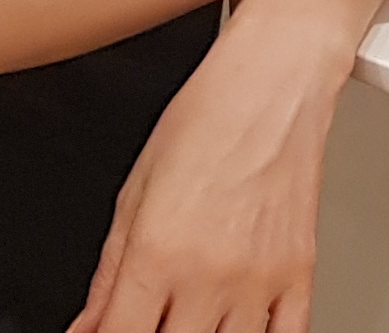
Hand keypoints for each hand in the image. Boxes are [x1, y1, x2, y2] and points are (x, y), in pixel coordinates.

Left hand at [71, 0, 341, 332]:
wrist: (276, 80)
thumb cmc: (207, 118)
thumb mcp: (134, 193)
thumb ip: (108, 273)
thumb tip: (89, 323)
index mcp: (158, 252)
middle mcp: (210, 274)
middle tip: (149, 315)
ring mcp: (259, 279)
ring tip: (189, 316)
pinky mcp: (299, 272)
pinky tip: (237, 328)